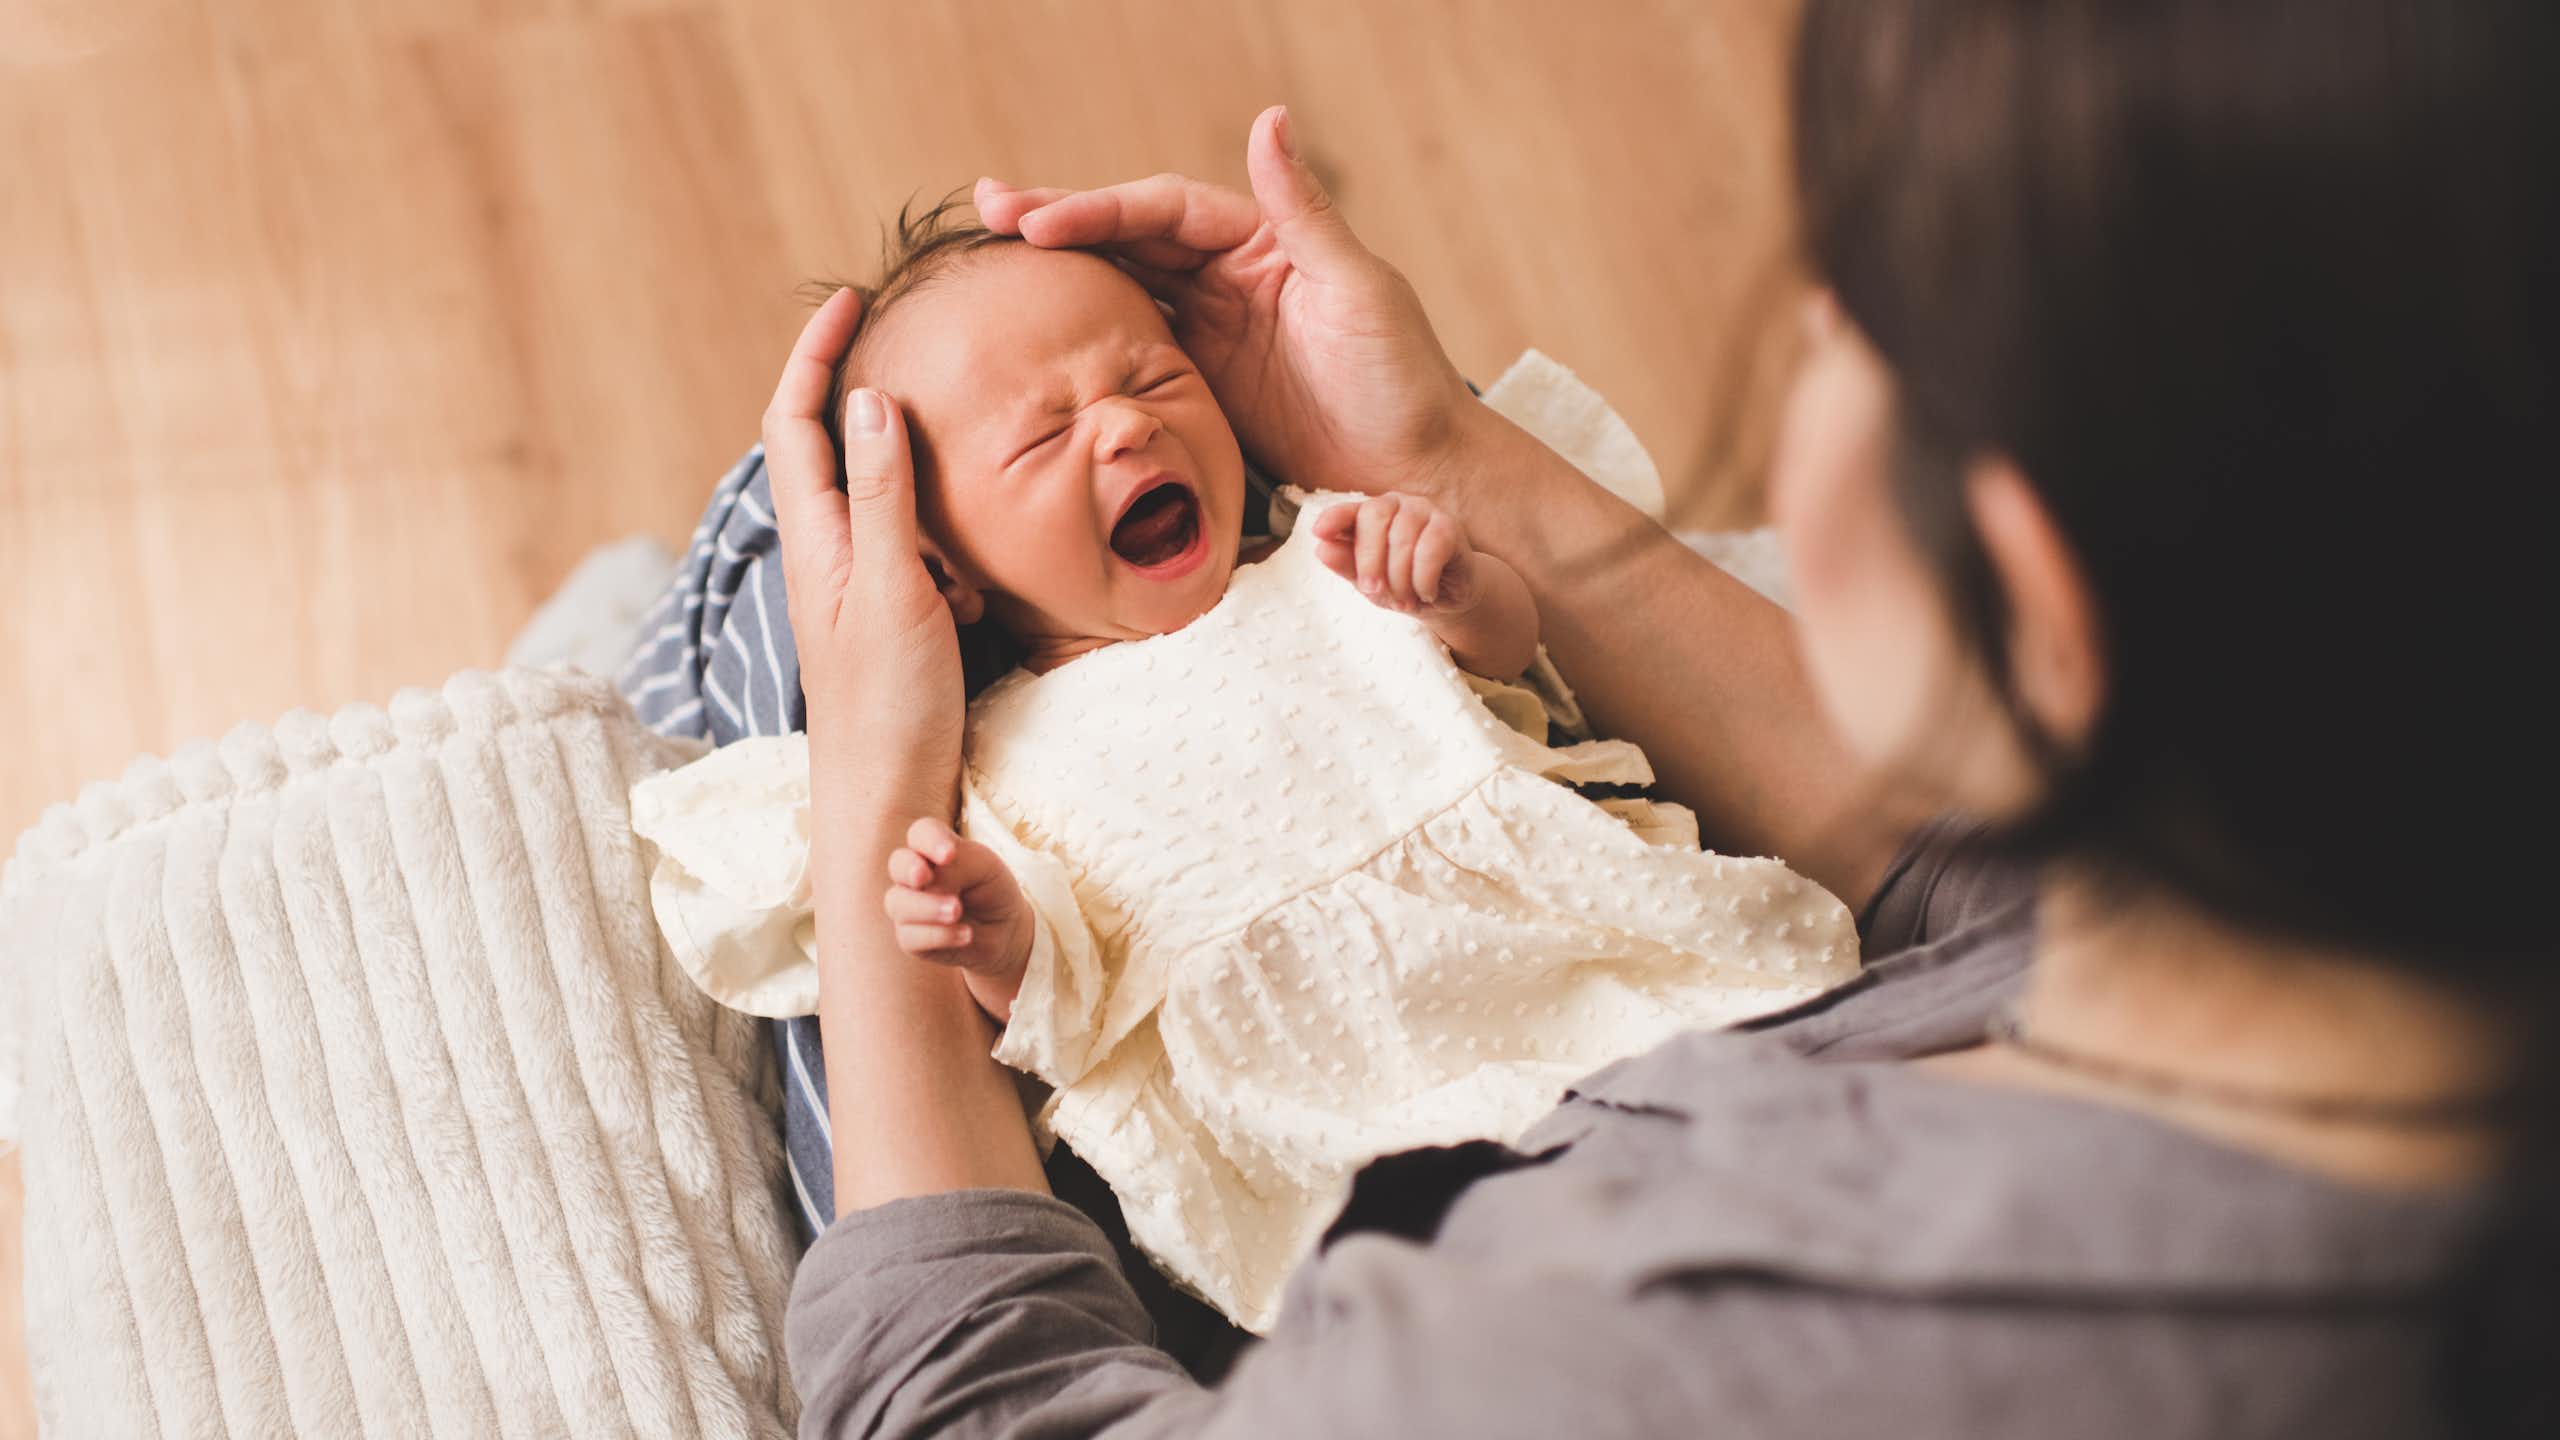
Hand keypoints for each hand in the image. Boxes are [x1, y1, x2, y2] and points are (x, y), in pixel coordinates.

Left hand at [761, 290, 964, 804]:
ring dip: (896, 447)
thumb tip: (868, 397)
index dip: (814, 353)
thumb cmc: (889, 706)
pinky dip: (931, 514)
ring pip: (864, 489)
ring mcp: (853, 586)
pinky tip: (971, 533)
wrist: (887, 801)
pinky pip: (902, 538)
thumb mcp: (896, 588)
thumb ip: (883, 495)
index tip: (852, 300)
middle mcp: (825, 555)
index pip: (796, 419)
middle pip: (819, 443)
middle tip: (899, 335)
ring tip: (948, 421)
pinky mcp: (885, 615)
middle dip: (850, 382)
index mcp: (816, 538)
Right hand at [884, 817, 1034, 1019]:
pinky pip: (910, 937)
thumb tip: (929, 883)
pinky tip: (966, 934)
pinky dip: (940, 935)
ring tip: (957, 911)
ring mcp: (908, 907)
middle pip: (898, 863)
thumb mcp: (985, 868)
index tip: (949, 854)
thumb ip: (958, 865)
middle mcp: (914, 875)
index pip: (921, 833)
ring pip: (898, 902)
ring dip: (928, 906)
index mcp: (932, 849)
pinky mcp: (911, 939)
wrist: (1004, 930)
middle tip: (924, 877)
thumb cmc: (991, 889)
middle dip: (909, 868)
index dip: (930, 840)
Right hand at [975, 105, 1481, 503]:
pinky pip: (1130, 352)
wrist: (1415, 471)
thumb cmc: (1401, 378)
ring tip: (993, 255)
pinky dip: (1085, 337)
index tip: (1037, 219)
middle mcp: (1228, 277)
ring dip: (1063, 272)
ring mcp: (1210, 333)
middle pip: (1129, 238)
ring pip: (1122, 288)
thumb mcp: (1357, 287)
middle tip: (987, 209)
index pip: (1163, 210)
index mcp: (1260, 241)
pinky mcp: (1199, 389)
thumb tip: (1269, 118)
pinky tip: (1040, 331)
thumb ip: (1304, 210)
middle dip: (1059, 222)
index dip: (1099, 209)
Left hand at [1311, 493, 1482, 612]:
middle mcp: (1397, 505)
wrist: (1446, 599)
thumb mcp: (1370, 583)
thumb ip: (1347, 566)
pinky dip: (1423, 578)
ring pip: (1403, 536)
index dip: (1334, 517)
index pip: (1349, 510)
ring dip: (1399, 577)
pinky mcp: (1450, 527)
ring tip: (1404, 602)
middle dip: (1368, 558)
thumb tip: (1321, 549)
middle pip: (1374, 516)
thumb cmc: (1402, 585)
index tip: (1318, 533)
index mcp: (1371, 515)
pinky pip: (1431, 549)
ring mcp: (1425, 511)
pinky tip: (1426, 593)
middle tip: (1371, 590)